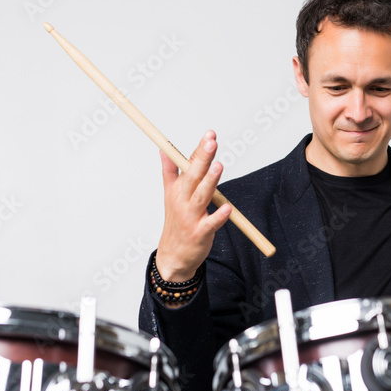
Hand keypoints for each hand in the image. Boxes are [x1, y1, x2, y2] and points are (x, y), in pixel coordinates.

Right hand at [155, 131, 231, 282]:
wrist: (173, 255)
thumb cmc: (176, 221)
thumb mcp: (169, 195)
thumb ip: (170, 171)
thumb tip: (164, 150)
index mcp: (177, 189)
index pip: (188, 165)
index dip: (199, 149)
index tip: (210, 134)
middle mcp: (182, 200)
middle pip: (193, 176)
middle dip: (202, 158)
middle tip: (211, 142)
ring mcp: (191, 217)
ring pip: (201, 196)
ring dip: (210, 181)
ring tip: (218, 166)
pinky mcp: (200, 233)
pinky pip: (211, 223)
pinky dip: (219, 216)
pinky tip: (227, 208)